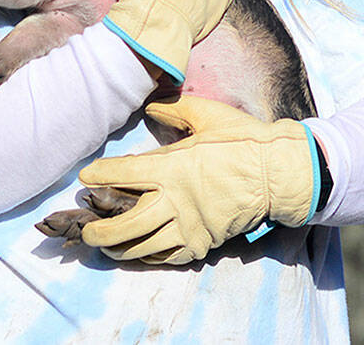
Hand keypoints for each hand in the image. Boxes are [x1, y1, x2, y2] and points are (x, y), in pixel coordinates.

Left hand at [78, 96, 319, 263]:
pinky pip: (166, 256)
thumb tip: (151, 107)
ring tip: (106, 245)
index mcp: (173, 167)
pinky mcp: (202, 242)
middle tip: (87, 228)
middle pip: (123, 225)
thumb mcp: (208, 114)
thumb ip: (174, 109)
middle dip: (98, 230)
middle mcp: (175, 201)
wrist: (277, 173)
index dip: (98, 176)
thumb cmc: (243, 140)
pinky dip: (147, 256)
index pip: (122, 175)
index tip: (86, 177)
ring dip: (118, 248)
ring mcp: (188, 226)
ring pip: (141, 246)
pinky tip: (139, 251)